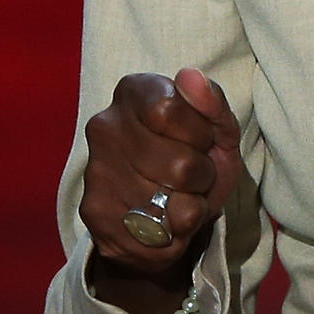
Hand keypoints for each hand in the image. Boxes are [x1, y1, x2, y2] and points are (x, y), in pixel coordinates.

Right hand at [79, 67, 243, 281]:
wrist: (168, 214)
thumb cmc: (197, 158)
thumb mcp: (218, 129)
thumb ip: (212, 103)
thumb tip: (190, 76)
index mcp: (133, 92)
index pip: (169, 111)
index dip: (199, 134)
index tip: (200, 139)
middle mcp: (104, 127)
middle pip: (178, 165)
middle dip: (201, 176)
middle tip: (192, 174)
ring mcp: (96, 173)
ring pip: (171, 206)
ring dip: (191, 208)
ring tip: (178, 197)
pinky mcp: (95, 217)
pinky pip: (159, 236)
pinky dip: (176, 235)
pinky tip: (164, 222)